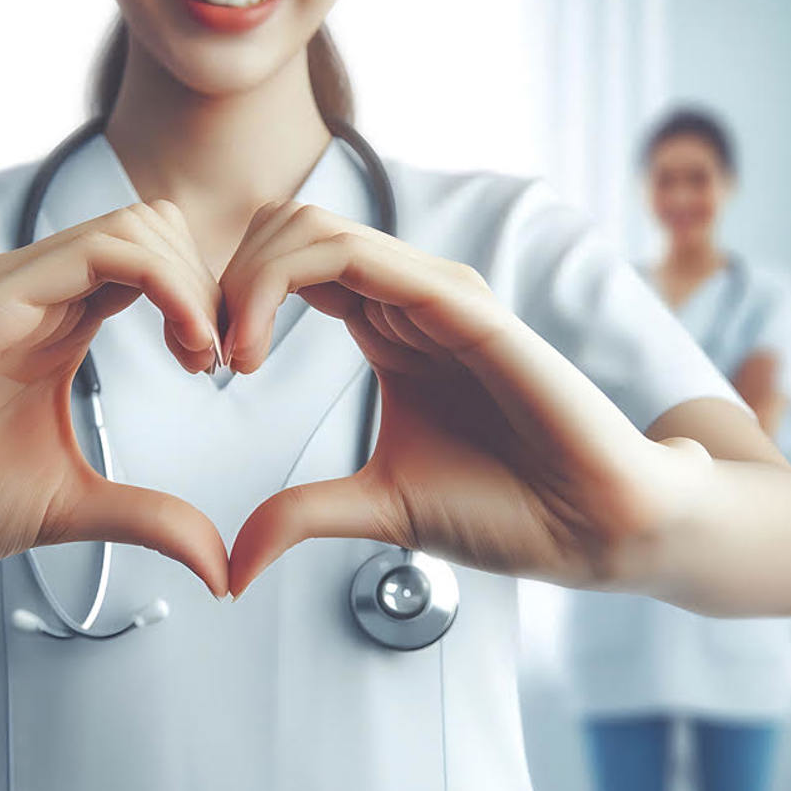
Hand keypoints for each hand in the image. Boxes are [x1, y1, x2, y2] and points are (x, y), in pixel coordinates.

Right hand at [0, 200, 231, 595]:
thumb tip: (222, 569)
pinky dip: (163, 284)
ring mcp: (12, 291)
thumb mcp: (76, 509)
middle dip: (209, 281)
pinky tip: (183, 347)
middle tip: (219, 358)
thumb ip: (151, 520)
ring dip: (193, 281)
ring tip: (202, 354)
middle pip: (154, 227)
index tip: (221, 366)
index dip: (204, 299)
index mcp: (61, 322)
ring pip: (134, 226)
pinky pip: (96, 252)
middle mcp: (39, 293)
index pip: (153, 260)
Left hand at [217, 201, 675, 597]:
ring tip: (228, 354)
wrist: (590, 530)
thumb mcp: (374, 508)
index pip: (289, 265)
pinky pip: (354, 254)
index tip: (201, 364)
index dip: (230, 298)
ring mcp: (435, 292)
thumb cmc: (505, 510)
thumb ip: (300, 514)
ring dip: (244, 278)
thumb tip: (232, 562)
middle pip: (289, 228)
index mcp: (386, 326)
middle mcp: (407, 297)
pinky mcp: (461, 304)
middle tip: (203, 354)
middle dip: (226, 277)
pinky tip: (253, 350)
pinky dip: (278, 283)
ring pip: (312, 228)